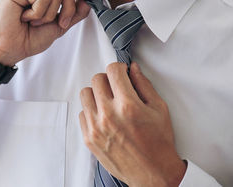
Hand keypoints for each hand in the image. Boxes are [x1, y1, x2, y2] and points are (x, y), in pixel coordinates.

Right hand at [0, 0, 92, 65]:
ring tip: (34, 21)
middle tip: (57, 22)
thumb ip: (72, 13)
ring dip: (50, 13)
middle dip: (68, 6)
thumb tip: (88, 0)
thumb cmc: (26, 40)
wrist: (8, 51)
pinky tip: (25, 18)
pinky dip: (38, 14)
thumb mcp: (57, 27)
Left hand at [79, 62, 186, 186]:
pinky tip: (103, 116)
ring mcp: (96, 127)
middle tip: (116, 87)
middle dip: (108, 79)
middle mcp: (108, 115)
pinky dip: (91, 111)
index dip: (119, 68)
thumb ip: (144, 85)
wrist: (153, 173)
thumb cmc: (159, 143)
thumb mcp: (159, 109)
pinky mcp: (89, 138)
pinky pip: (82, 113)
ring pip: (85, 94)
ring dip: (96, 93)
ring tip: (108, 101)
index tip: (122, 73)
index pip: (113, 71)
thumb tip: (133, 68)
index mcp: (127, 105)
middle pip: (96, 79)